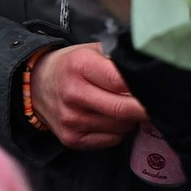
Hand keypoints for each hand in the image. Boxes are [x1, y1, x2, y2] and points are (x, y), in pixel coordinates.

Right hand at [30, 43, 147, 148]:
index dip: (142, 86)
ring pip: (121, 127)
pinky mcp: (72, 138)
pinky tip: (109, 119)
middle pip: (124, 109)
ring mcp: (71, 119)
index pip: (121, 81)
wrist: (35, 85)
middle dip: (145, 108)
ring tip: (123, 107)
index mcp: (79, 66)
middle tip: (155, 104)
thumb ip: (116, 58)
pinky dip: (117, 131)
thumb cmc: (70, 66)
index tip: (156, 88)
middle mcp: (73, 93)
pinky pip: (111, 140)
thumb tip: (148, 70)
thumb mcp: (89, 51)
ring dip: (130, 119)